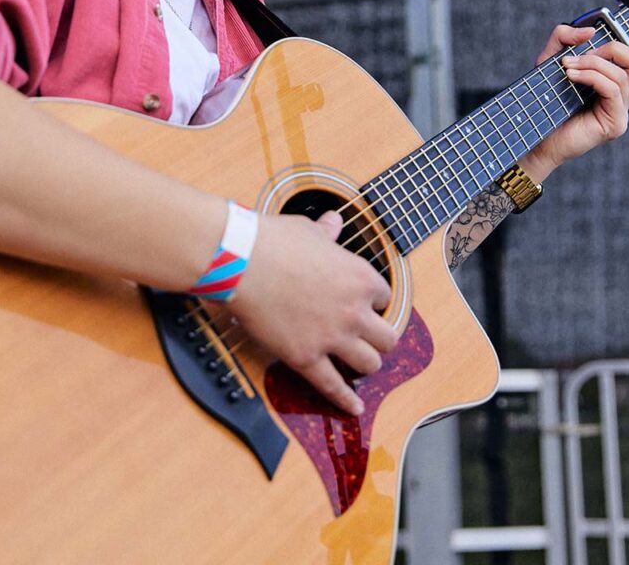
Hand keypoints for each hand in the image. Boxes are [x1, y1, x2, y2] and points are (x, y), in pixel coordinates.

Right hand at [230, 210, 396, 415]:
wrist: (242, 261)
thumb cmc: (274, 241)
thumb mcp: (308, 230)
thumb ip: (327, 233)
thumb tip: (333, 221)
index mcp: (360, 277)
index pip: (384, 296)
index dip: (370, 299)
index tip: (360, 301)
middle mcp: (354, 311)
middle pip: (387, 337)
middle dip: (378, 337)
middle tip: (366, 336)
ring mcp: (332, 337)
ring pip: (369, 365)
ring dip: (365, 364)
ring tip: (358, 363)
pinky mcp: (306, 358)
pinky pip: (333, 386)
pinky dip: (345, 400)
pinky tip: (354, 407)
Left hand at [522, 23, 628, 179]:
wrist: (532, 135)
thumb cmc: (542, 102)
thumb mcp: (549, 61)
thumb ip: (564, 38)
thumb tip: (591, 31)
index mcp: (612, 84)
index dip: (616, 46)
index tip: (584, 47)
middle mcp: (621, 98)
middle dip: (612, 49)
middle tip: (580, 55)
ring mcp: (621, 112)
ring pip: (625, 74)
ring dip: (594, 63)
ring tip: (568, 67)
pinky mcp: (615, 123)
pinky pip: (614, 90)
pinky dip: (593, 77)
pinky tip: (571, 77)